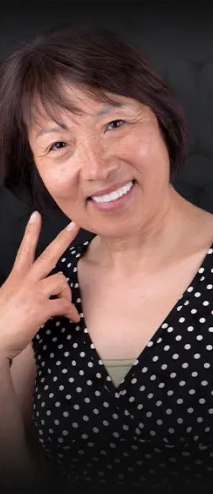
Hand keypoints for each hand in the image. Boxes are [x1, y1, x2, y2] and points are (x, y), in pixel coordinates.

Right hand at [0, 212, 79, 360]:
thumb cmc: (1, 321)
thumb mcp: (9, 297)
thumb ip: (23, 289)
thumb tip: (36, 291)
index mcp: (17, 277)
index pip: (24, 249)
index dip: (31, 232)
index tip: (36, 216)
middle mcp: (25, 281)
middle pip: (48, 255)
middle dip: (63, 238)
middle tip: (74, 225)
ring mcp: (33, 293)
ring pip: (61, 280)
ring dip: (66, 293)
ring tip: (63, 305)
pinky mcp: (40, 309)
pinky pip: (65, 305)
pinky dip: (71, 312)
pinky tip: (71, 319)